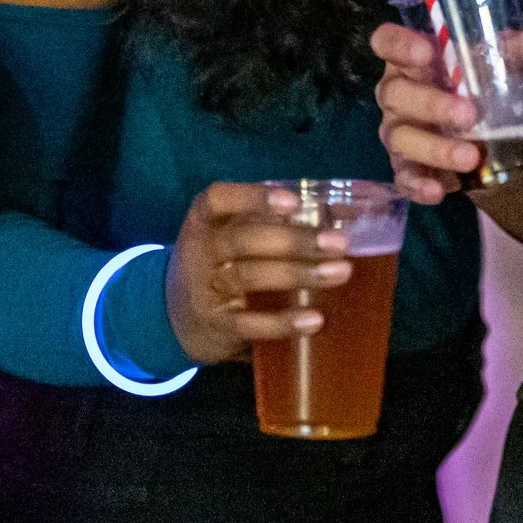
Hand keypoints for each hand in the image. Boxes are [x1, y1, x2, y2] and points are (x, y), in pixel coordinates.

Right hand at [163, 183, 350, 363]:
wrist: (176, 316)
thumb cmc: (221, 263)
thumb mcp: (231, 235)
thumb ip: (272, 221)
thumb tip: (345, 211)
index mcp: (205, 220)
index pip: (218, 200)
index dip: (253, 197)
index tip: (294, 202)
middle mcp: (201, 251)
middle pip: (243, 240)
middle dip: (293, 240)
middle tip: (338, 243)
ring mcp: (207, 289)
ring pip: (250, 277)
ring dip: (298, 274)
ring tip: (340, 273)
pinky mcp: (218, 326)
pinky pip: (249, 324)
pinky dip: (282, 322)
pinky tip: (314, 319)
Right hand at [370, 20, 522, 204]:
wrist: (479, 128)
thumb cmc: (479, 82)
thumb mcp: (503, 61)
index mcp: (411, 58)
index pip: (386, 40)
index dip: (399, 44)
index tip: (426, 51)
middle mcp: (396, 92)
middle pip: (395, 93)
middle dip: (431, 104)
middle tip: (470, 115)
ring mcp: (397, 130)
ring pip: (400, 137)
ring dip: (434, 148)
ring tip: (471, 157)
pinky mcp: (404, 165)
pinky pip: (402, 176)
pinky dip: (418, 184)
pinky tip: (439, 190)